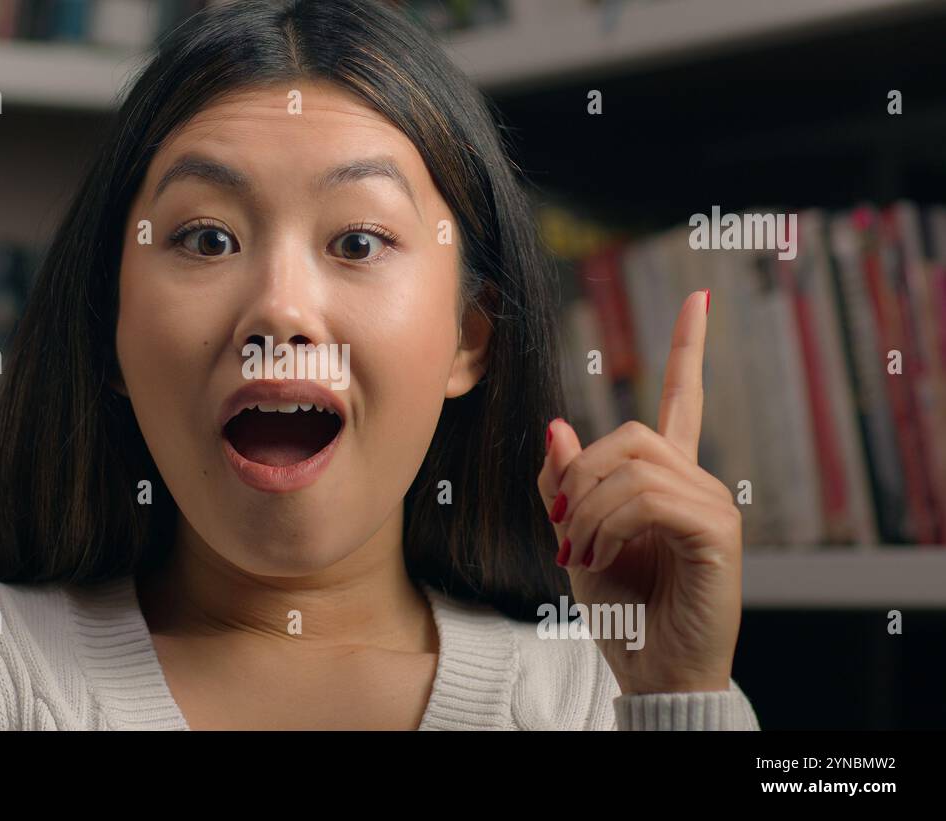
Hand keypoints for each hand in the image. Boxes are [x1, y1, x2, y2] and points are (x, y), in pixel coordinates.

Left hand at [537, 289, 741, 694]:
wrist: (650, 669)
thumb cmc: (620, 609)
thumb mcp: (574, 538)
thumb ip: (566, 482)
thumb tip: (557, 423)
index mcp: (667, 479)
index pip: (681, 399)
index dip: (687, 347)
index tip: (697, 296)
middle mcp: (697, 482)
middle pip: (631, 434)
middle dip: (578, 475)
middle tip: (558, 526)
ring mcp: (712, 505)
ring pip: (635, 467)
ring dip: (587, 508)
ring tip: (576, 552)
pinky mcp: (717, 534)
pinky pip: (651, 500)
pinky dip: (609, 525)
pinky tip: (599, 555)